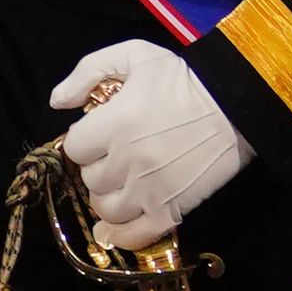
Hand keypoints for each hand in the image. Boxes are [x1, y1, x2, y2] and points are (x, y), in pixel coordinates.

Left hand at [50, 39, 254, 250]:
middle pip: (89, 178)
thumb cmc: (181, 79)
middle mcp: (129, 160)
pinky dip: (119, 235)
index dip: (83, 140)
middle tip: (112, 154)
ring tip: (119, 181)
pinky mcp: (172, 209)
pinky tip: (112, 229)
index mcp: (117, 122)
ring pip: (105, 208)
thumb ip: (87, 71)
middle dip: (95, 165)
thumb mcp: (134, 55)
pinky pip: (134, 235)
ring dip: (106, 196)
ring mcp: (151, 189)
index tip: (97, 134)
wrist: (235, 105)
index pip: (74, 147)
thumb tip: (56, 101)